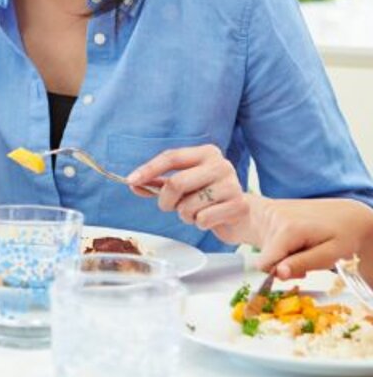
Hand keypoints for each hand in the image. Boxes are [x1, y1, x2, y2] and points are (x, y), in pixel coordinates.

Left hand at [126, 144, 247, 239]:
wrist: (245, 215)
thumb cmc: (209, 197)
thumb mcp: (184, 185)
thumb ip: (158, 183)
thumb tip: (133, 183)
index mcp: (206, 153)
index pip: (171, 157)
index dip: (148, 169)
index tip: (131, 180)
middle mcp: (220, 164)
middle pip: (176, 182)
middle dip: (166, 201)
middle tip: (169, 207)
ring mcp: (232, 184)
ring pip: (188, 205)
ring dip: (185, 215)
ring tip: (197, 211)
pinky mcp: (239, 205)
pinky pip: (203, 219)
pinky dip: (200, 223)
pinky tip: (211, 218)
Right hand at [246, 196, 372, 283]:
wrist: (348, 213)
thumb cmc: (344, 234)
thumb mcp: (330, 254)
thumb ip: (302, 263)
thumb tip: (278, 273)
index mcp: (288, 230)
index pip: (265, 263)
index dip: (281, 273)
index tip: (302, 272)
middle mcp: (275, 218)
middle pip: (266, 256)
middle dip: (285, 263)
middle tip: (308, 257)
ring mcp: (272, 212)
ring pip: (267, 247)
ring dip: (284, 253)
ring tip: (306, 246)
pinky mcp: (270, 209)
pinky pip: (266, 234)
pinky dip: (278, 242)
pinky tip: (295, 239)